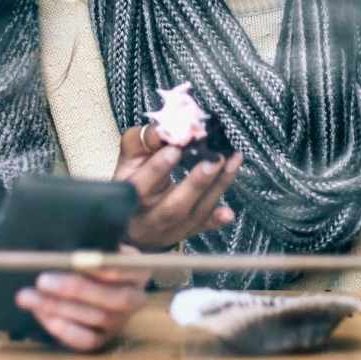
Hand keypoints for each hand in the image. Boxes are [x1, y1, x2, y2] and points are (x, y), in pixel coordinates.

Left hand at [14, 246, 149, 351]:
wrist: (94, 276)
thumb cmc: (91, 253)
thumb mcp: (96, 243)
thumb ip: (87, 244)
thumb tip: (62, 246)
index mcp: (138, 269)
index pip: (121, 268)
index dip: (96, 266)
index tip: (71, 258)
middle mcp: (136, 298)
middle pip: (111, 298)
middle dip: (74, 289)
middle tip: (41, 280)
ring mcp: (121, 322)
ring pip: (96, 318)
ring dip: (58, 307)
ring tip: (28, 296)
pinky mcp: (104, 339)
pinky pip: (87, 340)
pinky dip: (64, 330)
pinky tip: (42, 316)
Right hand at [115, 125, 240, 250]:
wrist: (134, 222)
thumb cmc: (133, 180)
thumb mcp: (128, 159)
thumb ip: (140, 142)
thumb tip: (163, 129)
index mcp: (131, 196)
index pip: (142, 185)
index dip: (158, 168)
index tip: (176, 148)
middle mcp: (151, 216)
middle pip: (174, 206)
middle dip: (196, 183)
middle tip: (215, 158)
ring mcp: (172, 227)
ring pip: (196, 212)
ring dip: (217, 187)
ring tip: (232, 161)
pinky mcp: (188, 230)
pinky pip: (205, 226)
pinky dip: (217, 219)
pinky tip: (229, 212)